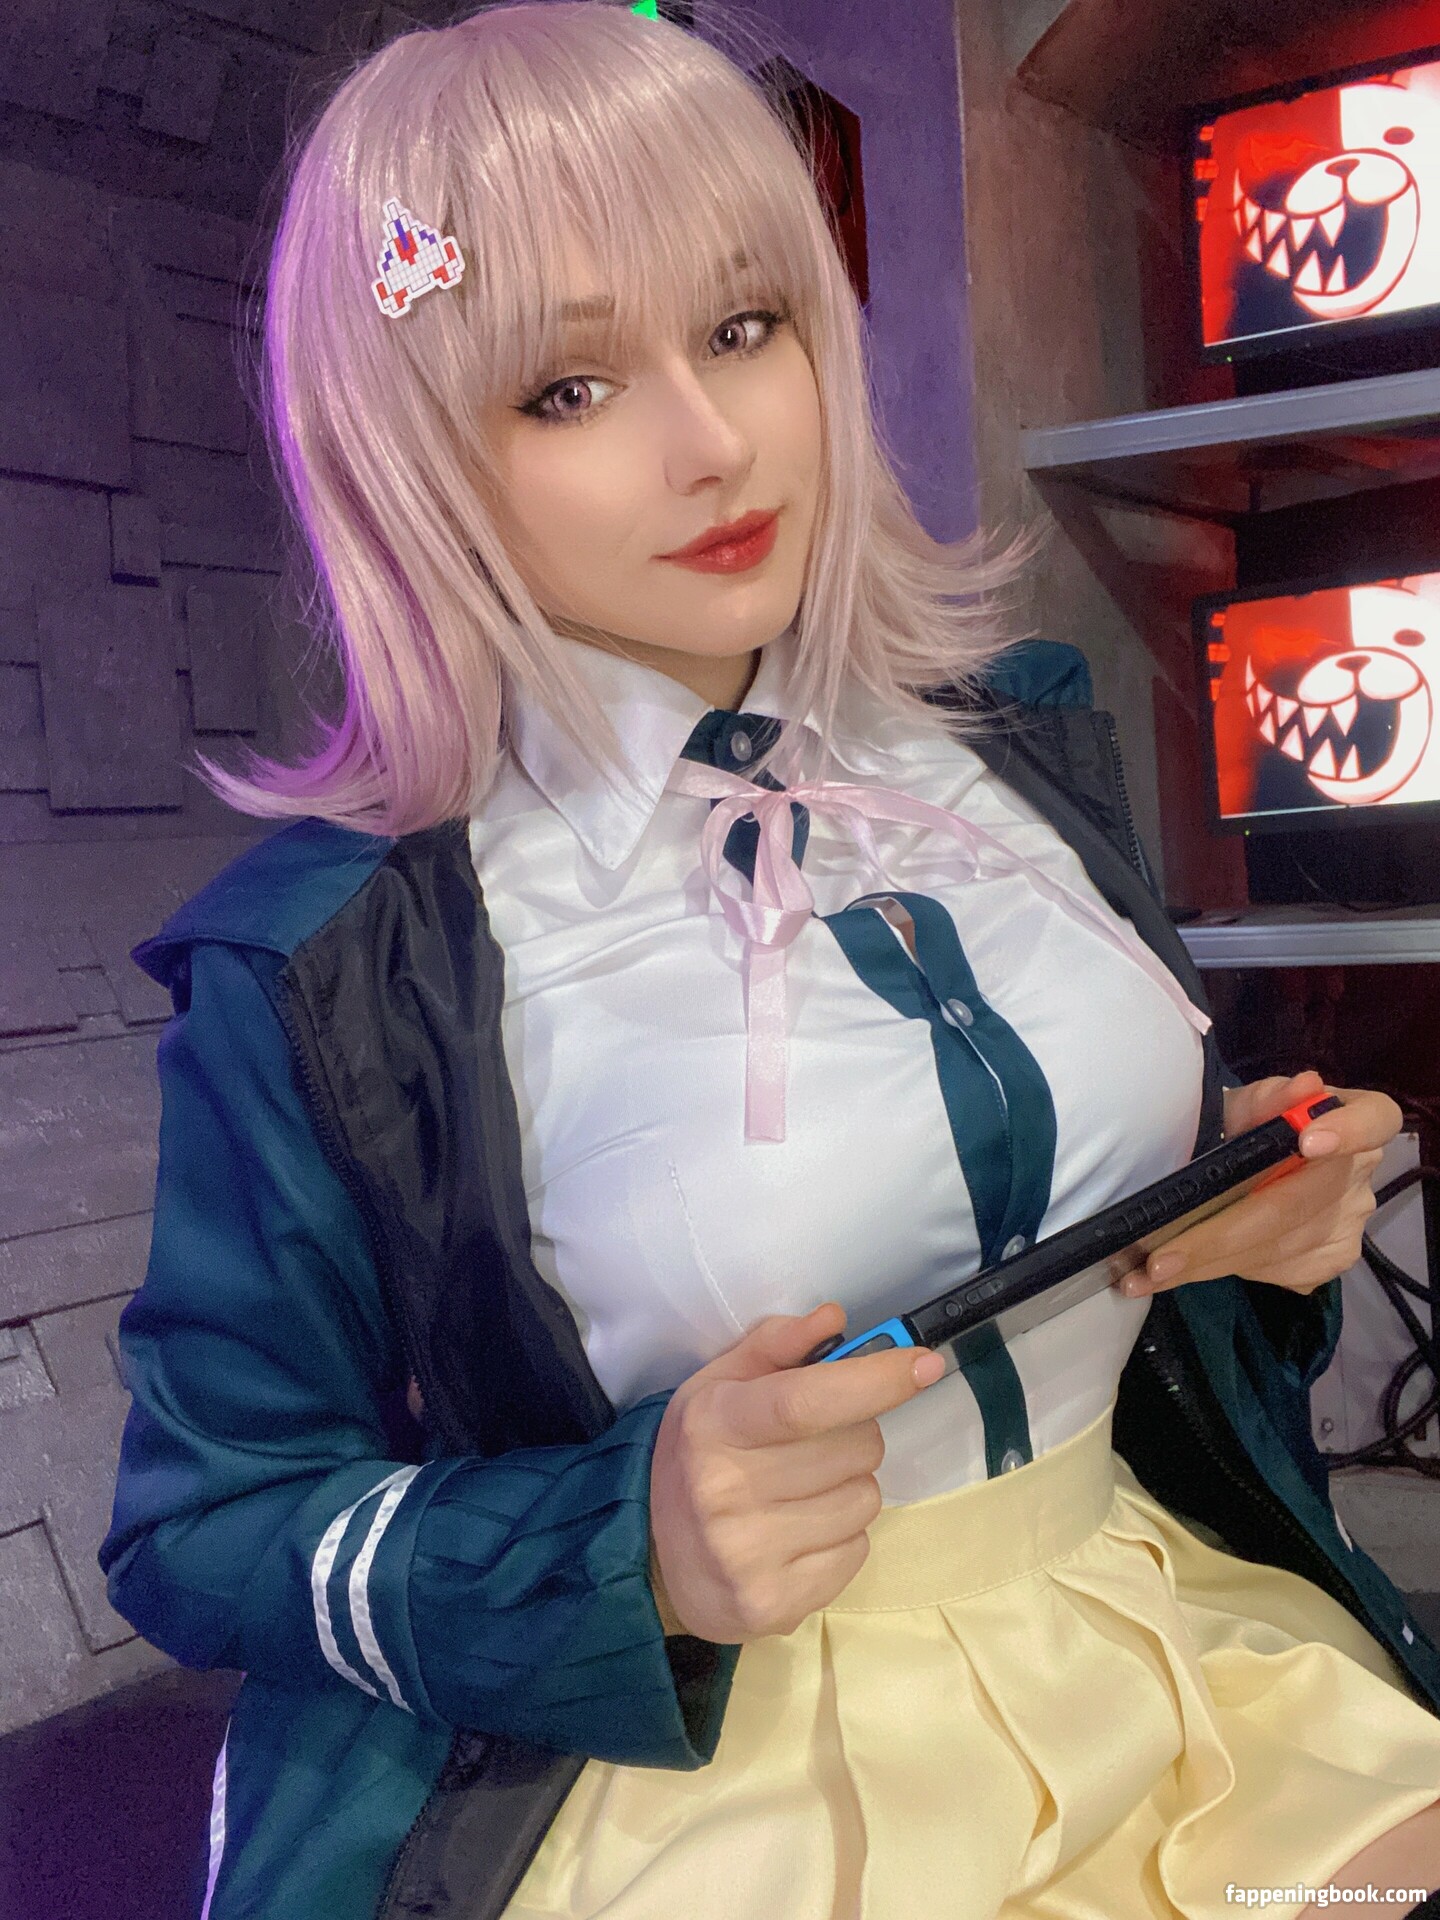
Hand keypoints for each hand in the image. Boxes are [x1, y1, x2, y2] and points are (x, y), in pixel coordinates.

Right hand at [648, 1303, 944, 1643]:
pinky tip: (798, 1534)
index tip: (924, 1364)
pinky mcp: (773, 1603)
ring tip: (800, 1493)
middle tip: (812, 1446)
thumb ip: (775, 1345)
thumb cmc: (697, 1455)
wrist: (650, 1555)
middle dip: (853, 1436)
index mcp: (715, 1424)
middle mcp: (727, 1490)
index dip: (873, 1380)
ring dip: (849, 1488)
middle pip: (857, 1448)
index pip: (806, 1401)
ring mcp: (749, 1553)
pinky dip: (842, 1538)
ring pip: (866, 1499)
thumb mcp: (717, 1386)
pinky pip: (858, 1551)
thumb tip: (834, 1318)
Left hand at [1118, 1069, 1399, 1300]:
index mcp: (1350, 1117)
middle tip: (1161, 1258)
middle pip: (1296, 1206)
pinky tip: (1190, 1270)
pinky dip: (1226, 1271)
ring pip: (1277, 1250)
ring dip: (1208, 1264)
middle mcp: (1359, 1174)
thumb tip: (1304, 1086)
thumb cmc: (1246, 1124)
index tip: (1306, 1142)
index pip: (1375, 1119)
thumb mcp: (1245, 1104)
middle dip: (1220, 1236)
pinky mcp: (1332, 1259)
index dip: (1347, 1131)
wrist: (1249, 1162)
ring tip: (1150, 1273)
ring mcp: (1350, 1222)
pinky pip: (1277, 1271)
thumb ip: (1266, 1098)